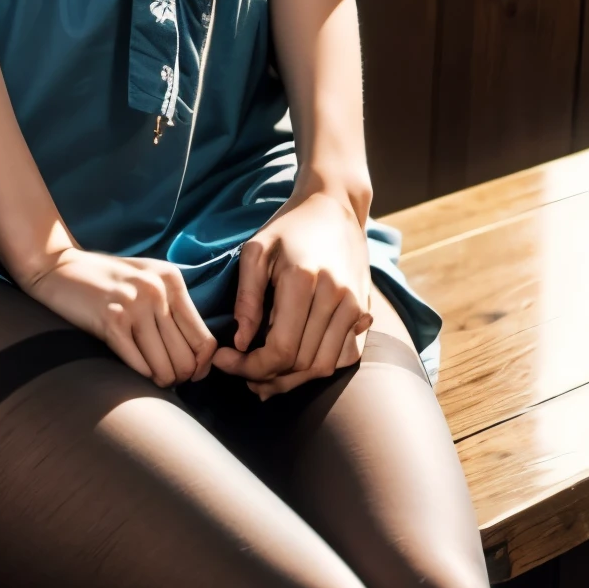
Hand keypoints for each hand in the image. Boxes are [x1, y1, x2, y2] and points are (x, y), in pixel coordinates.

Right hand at [23, 246, 216, 387]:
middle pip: (187, 359)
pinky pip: (138, 366)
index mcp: (172, 281)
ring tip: (149, 376)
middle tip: (165, 378)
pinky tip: (133, 368)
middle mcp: (157, 291)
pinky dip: (139, 375)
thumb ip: (173, 309)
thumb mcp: (147, 282)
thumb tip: (200, 359)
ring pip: (164, 368)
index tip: (191, 375)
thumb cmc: (106, 281)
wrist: (58, 266)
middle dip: (179, 377)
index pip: (204, 339)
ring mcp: (134, 304)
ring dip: (159, 381)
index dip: (201, 366)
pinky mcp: (111, 320)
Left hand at [211, 185, 372, 397]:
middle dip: (266, 377)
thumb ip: (247, 298)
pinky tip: (293, 365)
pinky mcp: (364, 311)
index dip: (249, 366)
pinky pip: (344, 357)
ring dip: (292, 380)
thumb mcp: (256, 251)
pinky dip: (318, 368)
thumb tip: (241, 343)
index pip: (280, 349)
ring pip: (324, 367)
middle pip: (301, 364)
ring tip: (263, 377)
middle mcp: (336, 297)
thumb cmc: (289, 227)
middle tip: (239, 371)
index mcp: (304, 281)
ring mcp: (355, 307)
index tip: (223, 360)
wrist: (336, 207)